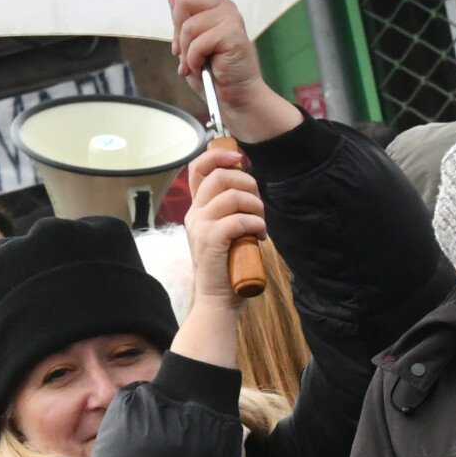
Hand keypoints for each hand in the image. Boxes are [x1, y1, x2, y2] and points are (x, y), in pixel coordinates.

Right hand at [167, 144, 263, 373]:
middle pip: (219, 176)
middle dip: (248, 184)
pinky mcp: (211, 239)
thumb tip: (250, 189)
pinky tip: (260, 236)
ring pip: (232, 195)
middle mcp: (194, 214)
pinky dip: (256, 224)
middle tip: (258, 204)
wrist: (217, 300)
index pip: (198, 168)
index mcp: (197, 209)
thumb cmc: (227, 267)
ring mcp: (200, 226)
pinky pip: (238, 219)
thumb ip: (231, 211)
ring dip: (255, 206)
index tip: (238, 158)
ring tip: (260, 223)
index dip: (218, 155)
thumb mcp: (226, 232)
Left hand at [168, 0, 299, 143]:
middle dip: (177, 29)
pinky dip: (193, 60)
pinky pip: (198, 42)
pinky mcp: (232, 33)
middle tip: (183, 49)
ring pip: (188, 25)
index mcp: (214, 5)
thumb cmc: (214, 72)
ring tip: (196, 62)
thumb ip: (182, 17)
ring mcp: (230, 18)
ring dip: (186, 50)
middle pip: (184, 0)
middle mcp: (224, 7)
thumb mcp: (189, 41)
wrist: (233, 97)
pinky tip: (202, 66)